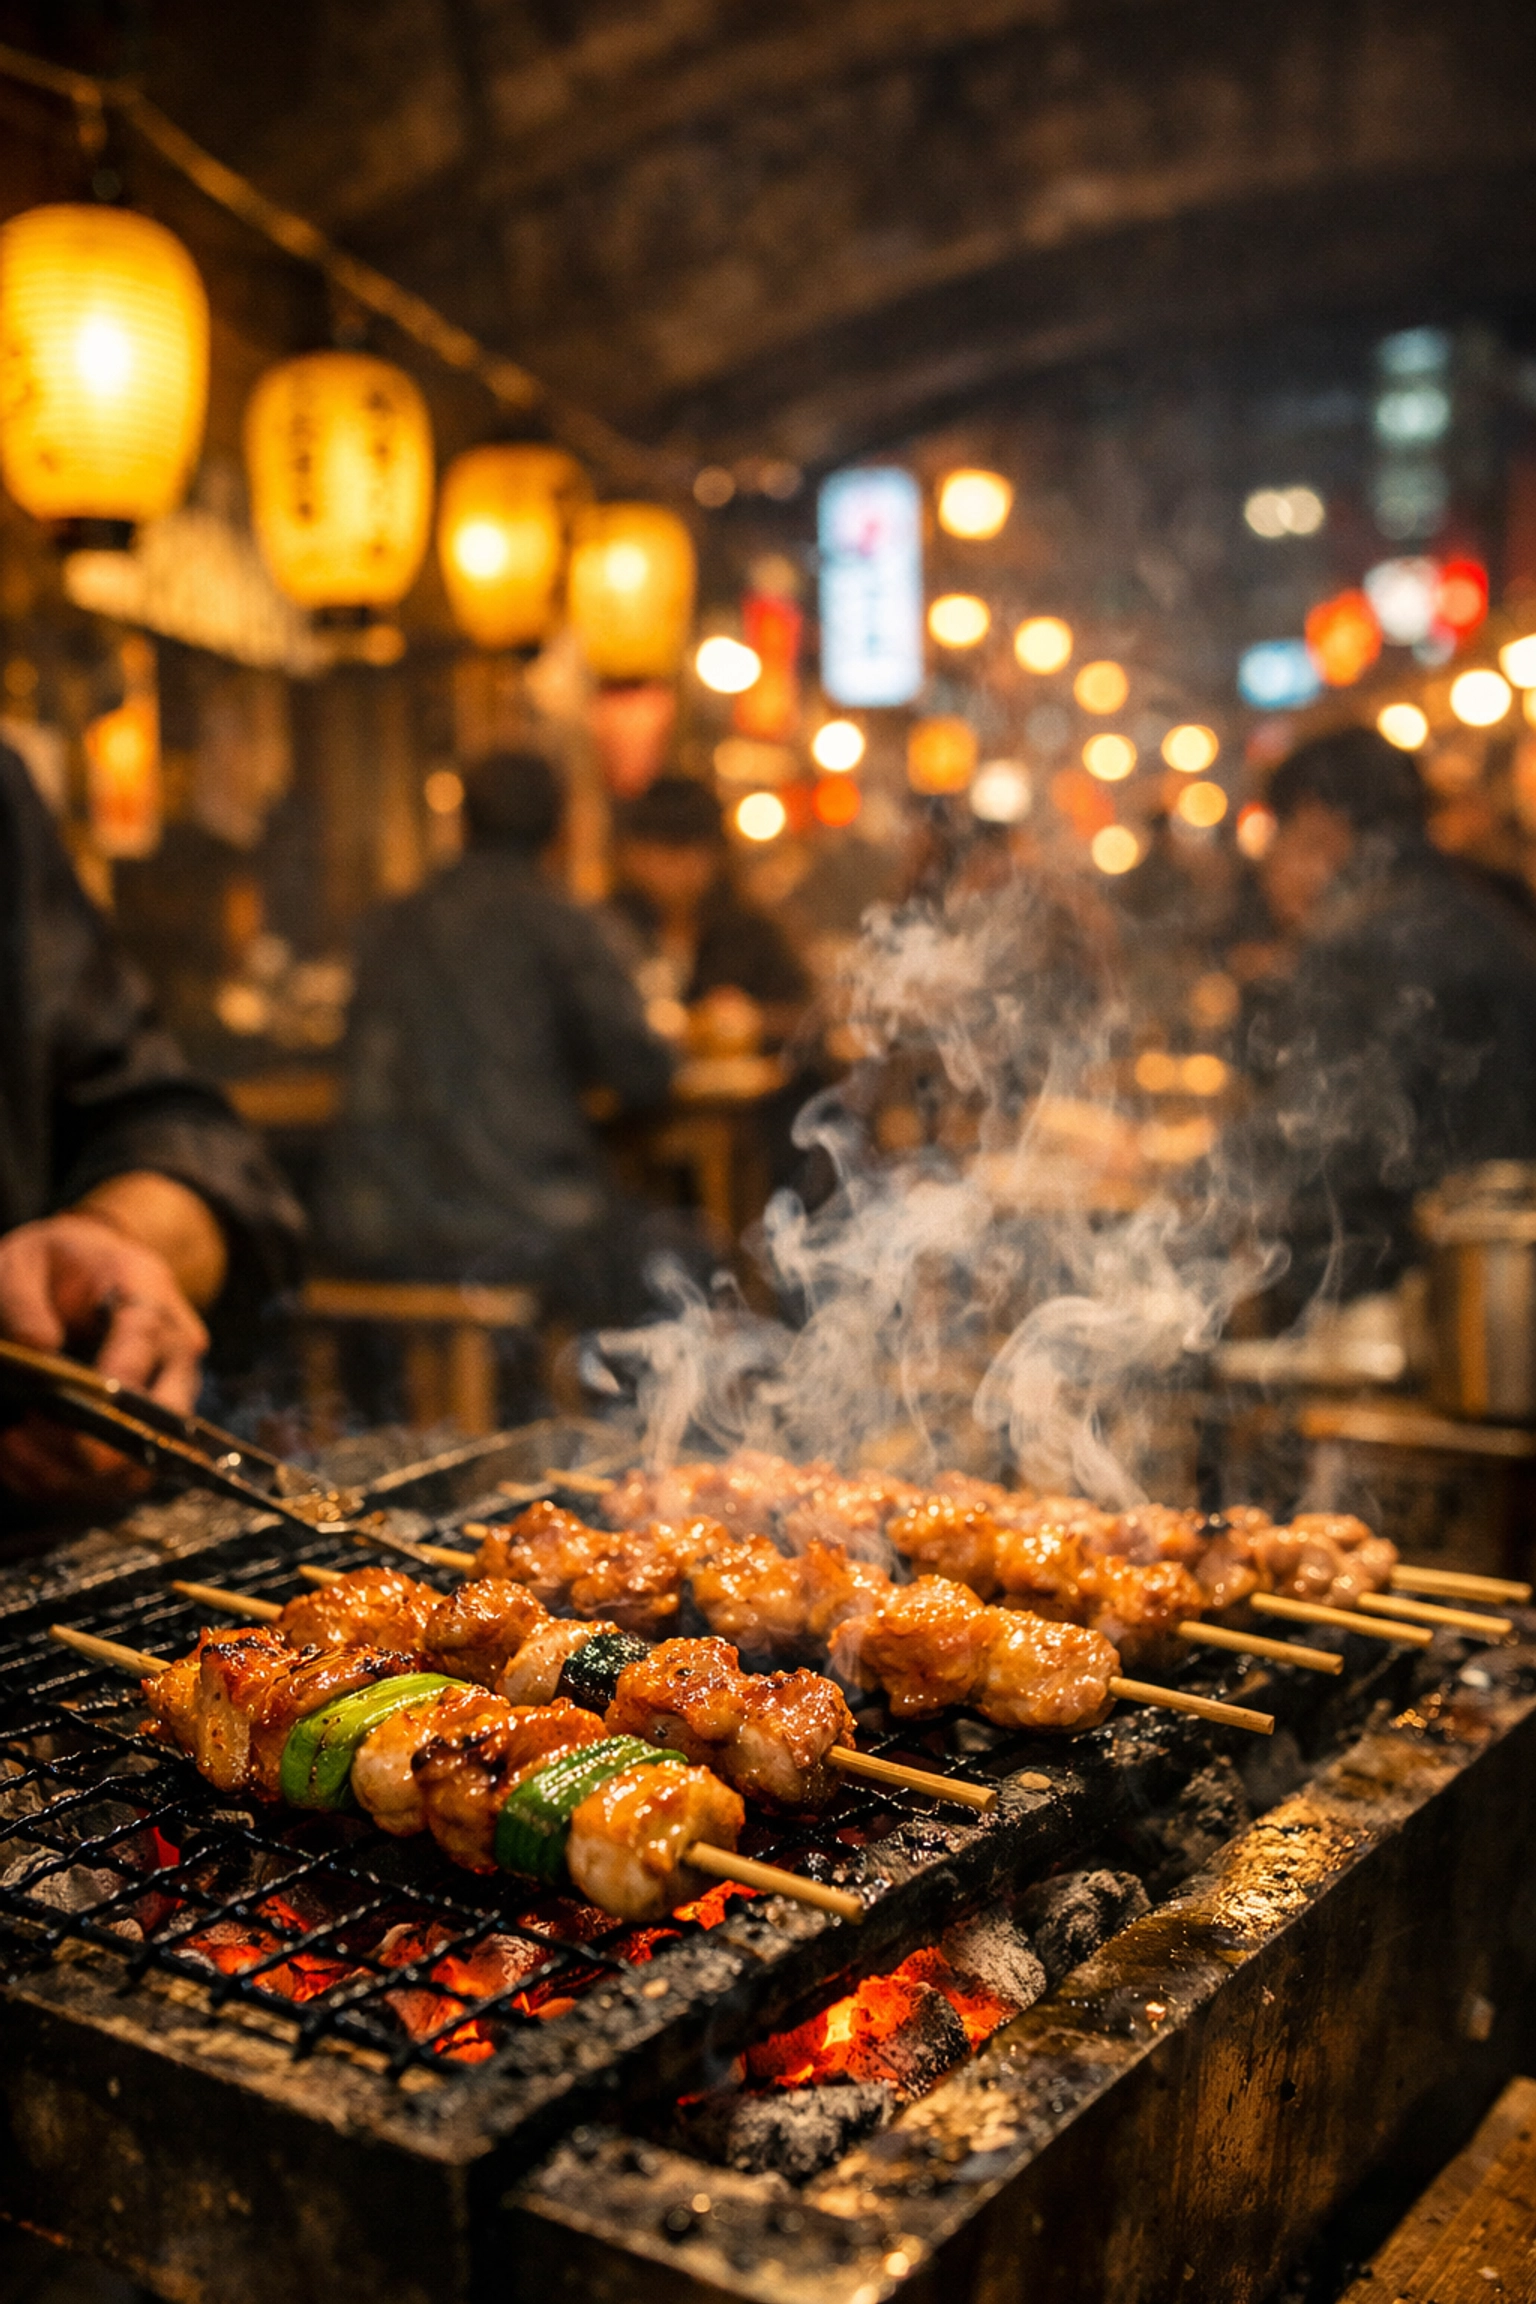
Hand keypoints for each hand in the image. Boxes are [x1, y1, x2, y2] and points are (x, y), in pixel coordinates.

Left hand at [0, 1212, 208, 1505]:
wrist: (95, 1269)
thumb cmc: (61, 1263)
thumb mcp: (27, 1260)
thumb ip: (22, 1299)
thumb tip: (38, 1348)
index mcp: (151, 1301)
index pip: (146, 1348)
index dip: (107, 1390)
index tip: (50, 1410)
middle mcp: (176, 1358)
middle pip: (162, 1426)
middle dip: (94, 1448)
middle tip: (28, 1432)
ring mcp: (167, 1400)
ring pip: (140, 1469)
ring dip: (71, 1476)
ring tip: (12, 1446)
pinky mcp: (148, 1431)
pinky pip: (117, 1482)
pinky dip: (63, 1484)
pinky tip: (18, 1458)